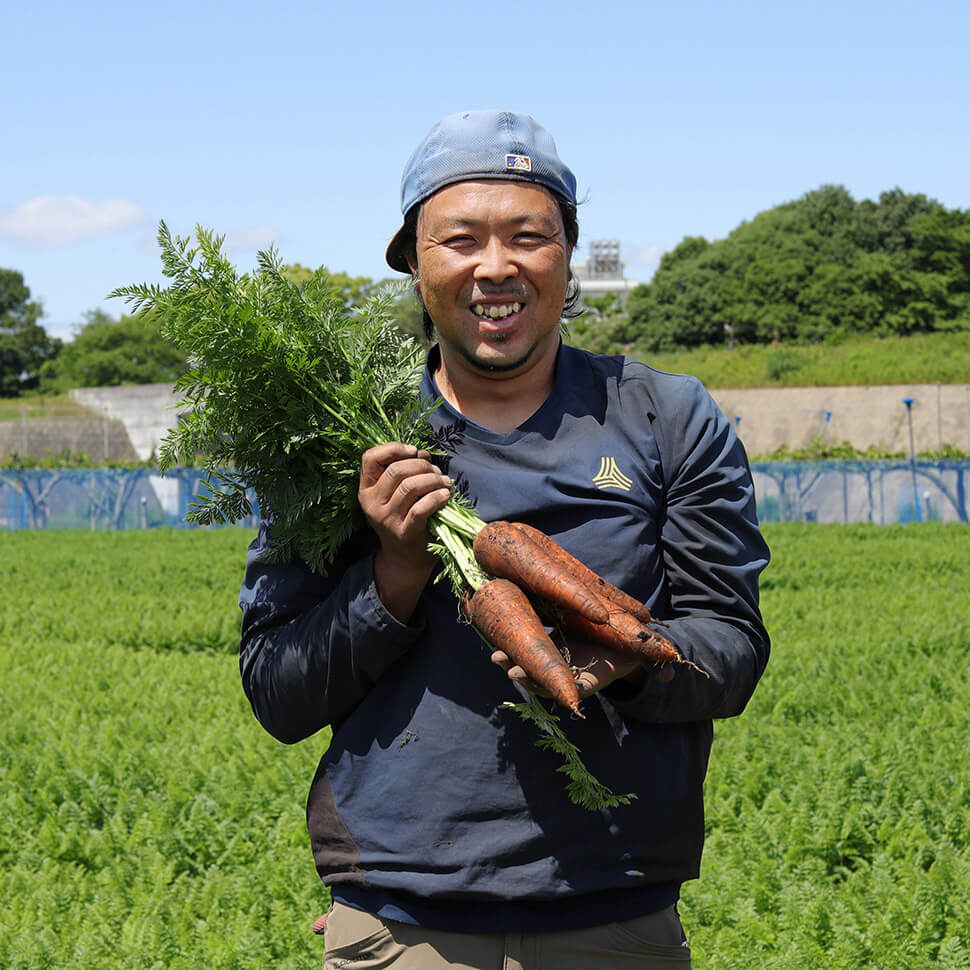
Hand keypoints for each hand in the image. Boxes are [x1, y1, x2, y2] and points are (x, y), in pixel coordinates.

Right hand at [358, 442, 451, 620]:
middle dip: (421, 465)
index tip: (414, 451)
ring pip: (410, 486)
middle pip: (396, 470)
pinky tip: (446, 495)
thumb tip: (422, 454)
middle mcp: (372, 504)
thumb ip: (402, 472)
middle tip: (436, 471)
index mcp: (366, 490)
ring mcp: (387, 519)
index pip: (370, 458)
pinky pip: (421, 507)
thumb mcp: (392, 496)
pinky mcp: (404, 532)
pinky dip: (437, 497)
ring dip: (433, 479)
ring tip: (445, 482)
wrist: (404, 560)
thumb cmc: (402, 520)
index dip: (394, 448)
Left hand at [491, 639, 673, 700]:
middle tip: (509, 670)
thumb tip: (673, 673)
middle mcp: (568, 676)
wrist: (615, 644)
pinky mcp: (547, 647)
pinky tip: (499, 634)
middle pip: (542, 681)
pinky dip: (514, 645)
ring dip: (512, 663)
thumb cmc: (630, 651)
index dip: (553, 687)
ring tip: (496, 656)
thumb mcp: (641, 655)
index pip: (568, 690)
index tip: (537, 683)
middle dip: (525, 677)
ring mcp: (555, 664)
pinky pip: (528, 649)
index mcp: (587, 681)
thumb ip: (656, 663)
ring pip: (530, 668)